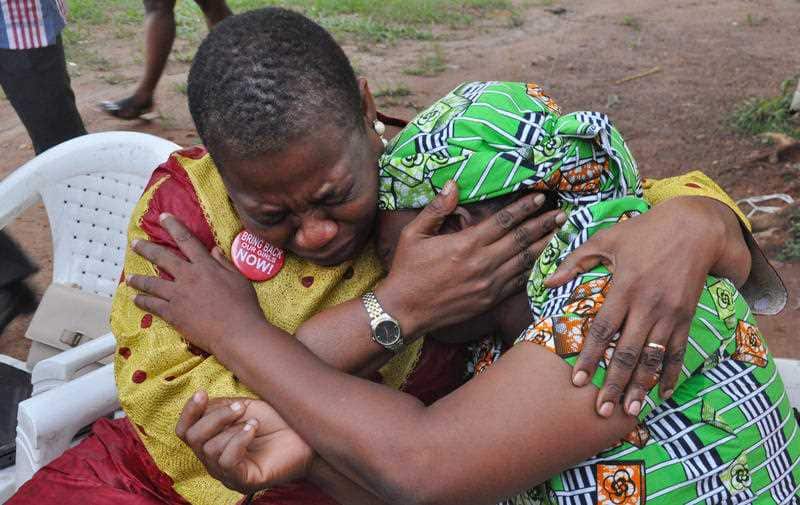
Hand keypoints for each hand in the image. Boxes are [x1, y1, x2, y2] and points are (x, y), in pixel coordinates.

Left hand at [126, 213, 262, 353]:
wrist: (237, 333)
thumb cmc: (243, 306)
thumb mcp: (239, 279)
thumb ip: (224, 263)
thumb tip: (214, 249)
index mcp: (206, 266)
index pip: (186, 240)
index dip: (174, 226)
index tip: (163, 217)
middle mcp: (188, 277)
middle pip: (162, 258)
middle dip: (147, 249)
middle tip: (135, 243)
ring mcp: (178, 296)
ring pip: (152, 283)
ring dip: (139, 280)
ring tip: (131, 278)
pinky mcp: (173, 314)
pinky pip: (153, 305)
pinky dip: (143, 301)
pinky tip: (136, 299)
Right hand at [176, 391, 313, 494]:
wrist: (307, 435)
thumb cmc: (277, 421)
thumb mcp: (243, 408)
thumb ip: (218, 407)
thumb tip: (199, 403)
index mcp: (213, 442)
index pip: (185, 431)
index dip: (188, 412)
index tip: (202, 393)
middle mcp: (215, 461)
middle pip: (194, 439)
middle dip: (214, 418)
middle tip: (240, 408)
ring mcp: (228, 474)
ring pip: (209, 449)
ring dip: (230, 428)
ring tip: (252, 421)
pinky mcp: (244, 481)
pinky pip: (227, 462)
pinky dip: (238, 440)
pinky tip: (253, 430)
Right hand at [378, 180, 565, 335]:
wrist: (404, 311)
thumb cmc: (407, 270)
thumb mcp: (413, 235)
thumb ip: (436, 209)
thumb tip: (452, 185)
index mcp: (466, 244)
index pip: (503, 221)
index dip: (524, 207)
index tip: (539, 197)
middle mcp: (483, 263)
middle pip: (521, 239)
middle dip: (543, 224)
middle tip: (562, 213)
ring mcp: (489, 284)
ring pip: (525, 261)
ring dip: (545, 246)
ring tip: (562, 234)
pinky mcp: (489, 300)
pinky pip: (518, 283)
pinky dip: (534, 271)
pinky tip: (545, 262)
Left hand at [545, 196, 749, 417]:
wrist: (696, 227)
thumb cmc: (644, 231)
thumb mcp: (607, 239)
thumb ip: (576, 261)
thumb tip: (547, 282)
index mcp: (625, 287)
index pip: (602, 329)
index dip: (590, 356)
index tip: (577, 380)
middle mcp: (648, 304)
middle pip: (627, 352)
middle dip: (614, 383)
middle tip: (602, 410)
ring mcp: (670, 313)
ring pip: (653, 357)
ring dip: (641, 387)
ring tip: (629, 411)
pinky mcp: (687, 316)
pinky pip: (677, 350)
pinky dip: (671, 373)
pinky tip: (662, 394)